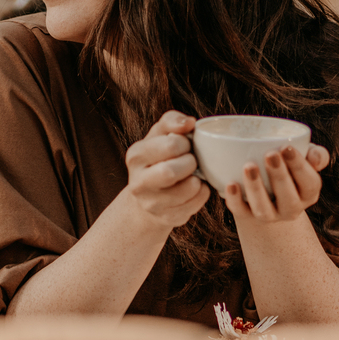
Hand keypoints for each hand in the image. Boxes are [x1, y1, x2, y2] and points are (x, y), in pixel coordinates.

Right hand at [123, 111, 209, 228]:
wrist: (148, 195)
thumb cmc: (158, 157)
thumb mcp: (160, 134)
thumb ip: (173, 121)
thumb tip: (190, 122)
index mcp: (136, 156)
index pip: (170, 145)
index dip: (185, 142)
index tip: (184, 145)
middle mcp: (138, 183)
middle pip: (171, 172)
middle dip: (190, 162)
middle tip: (191, 161)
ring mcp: (152, 204)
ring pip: (189, 188)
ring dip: (198, 178)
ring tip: (193, 174)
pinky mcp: (168, 218)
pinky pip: (197, 203)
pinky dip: (202, 193)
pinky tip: (194, 188)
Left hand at [224, 143, 329, 223]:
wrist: (269, 188)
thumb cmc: (290, 164)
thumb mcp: (306, 156)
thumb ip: (317, 154)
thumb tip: (316, 157)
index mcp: (309, 193)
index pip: (310, 183)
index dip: (299, 166)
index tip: (287, 147)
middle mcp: (291, 208)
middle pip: (288, 198)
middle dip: (279, 176)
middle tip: (270, 154)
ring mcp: (270, 215)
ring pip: (264, 210)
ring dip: (256, 189)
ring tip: (249, 166)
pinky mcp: (248, 215)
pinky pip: (241, 212)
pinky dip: (235, 200)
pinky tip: (231, 184)